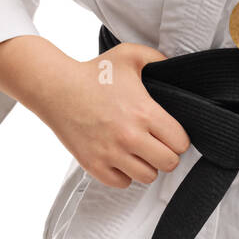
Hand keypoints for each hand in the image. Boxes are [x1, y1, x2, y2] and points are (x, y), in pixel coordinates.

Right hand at [33, 41, 191, 189]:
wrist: (56, 88)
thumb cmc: (94, 72)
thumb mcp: (131, 55)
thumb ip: (158, 59)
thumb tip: (175, 66)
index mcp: (144, 112)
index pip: (181, 143)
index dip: (179, 138)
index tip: (169, 132)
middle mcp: (130, 136)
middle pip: (169, 164)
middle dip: (167, 153)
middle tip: (157, 143)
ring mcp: (111, 153)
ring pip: (147, 177)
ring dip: (147, 165)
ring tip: (139, 151)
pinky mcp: (94, 164)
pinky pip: (122, 183)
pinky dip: (124, 174)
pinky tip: (121, 158)